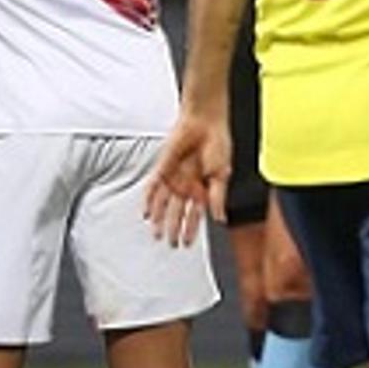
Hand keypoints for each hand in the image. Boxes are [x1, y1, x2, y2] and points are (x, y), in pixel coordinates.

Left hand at [143, 112, 231, 245]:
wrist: (205, 123)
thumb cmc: (217, 144)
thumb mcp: (222, 175)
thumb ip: (218, 197)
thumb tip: (219, 218)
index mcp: (203, 189)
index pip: (195, 215)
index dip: (190, 230)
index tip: (187, 244)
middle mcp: (187, 186)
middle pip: (177, 213)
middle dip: (173, 229)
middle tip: (170, 244)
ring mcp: (174, 178)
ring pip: (163, 204)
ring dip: (160, 219)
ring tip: (156, 233)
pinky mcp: (163, 168)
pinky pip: (153, 187)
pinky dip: (149, 200)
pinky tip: (146, 213)